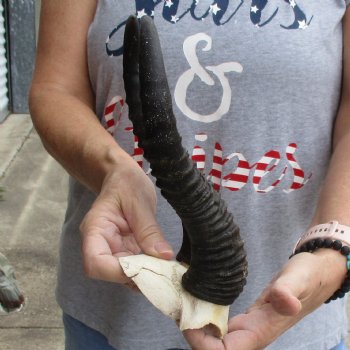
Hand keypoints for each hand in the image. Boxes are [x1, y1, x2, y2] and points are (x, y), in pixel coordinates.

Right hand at [80, 157, 173, 285]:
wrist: (124, 177)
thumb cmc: (126, 183)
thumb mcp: (140, 202)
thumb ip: (149, 230)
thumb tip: (164, 257)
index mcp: (95, 229)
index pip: (95, 263)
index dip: (118, 272)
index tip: (146, 268)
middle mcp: (100, 243)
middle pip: (109, 273)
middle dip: (136, 276)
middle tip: (163, 272)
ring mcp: (112, 248)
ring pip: (123, 274)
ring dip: (144, 275)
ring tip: (166, 269)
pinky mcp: (125, 250)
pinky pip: (134, 266)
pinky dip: (148, 269)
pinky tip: (163, 265)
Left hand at [184, 249, 345, 349]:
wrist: (315, 274)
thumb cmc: (308, 276)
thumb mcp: (299, 278)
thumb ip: (290, 290)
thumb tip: (285, 302)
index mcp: (261, 331)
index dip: (202, 344)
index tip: (186, 322)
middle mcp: (252, 333)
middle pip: (216, 349)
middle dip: (193, 335)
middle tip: (177, 309)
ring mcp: (248, 327)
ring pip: (216, 339)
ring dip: (196, 327)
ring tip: (181, 304)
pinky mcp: (246, 318)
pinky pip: (221, 326)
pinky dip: (205, 317)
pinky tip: (196, 301)